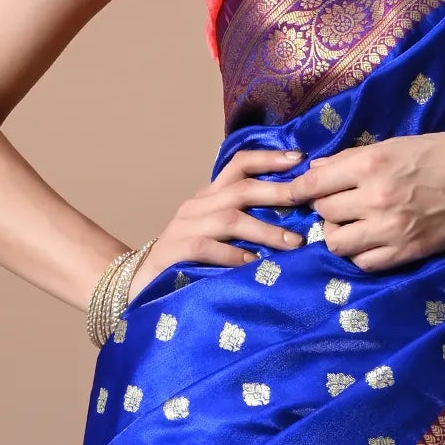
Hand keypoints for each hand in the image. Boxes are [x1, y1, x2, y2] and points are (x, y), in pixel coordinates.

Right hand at [132, 148, 305, 285]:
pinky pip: (208, 247)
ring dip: (265, 230)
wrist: (139, 285)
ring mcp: (184, 227)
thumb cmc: (187, 263)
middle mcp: (196, 206)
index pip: (238, 165)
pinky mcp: (175, 251)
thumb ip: (243, 225)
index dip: (268, 159)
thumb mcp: (216, 236)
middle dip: (276, 192)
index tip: (299, 160)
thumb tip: (293, 224)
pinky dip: (234, 255)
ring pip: (230, 219)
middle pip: (241, 189)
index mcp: (208, 198)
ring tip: (293, 243)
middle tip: (305, 199)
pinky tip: (254, 264)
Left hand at [283, 131, 444, 273]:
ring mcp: (389, 229)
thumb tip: (315, 169)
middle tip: (337, 203)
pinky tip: (368, 241)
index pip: (314, 183)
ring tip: (350, 225)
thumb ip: (351, 158)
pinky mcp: (405, 252)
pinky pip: (363, 263)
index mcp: (370, 164)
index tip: (292, 194)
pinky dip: (359, 254)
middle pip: (323, 212)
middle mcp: (374, 198)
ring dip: (337, 233)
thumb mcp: (394, 145)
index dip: (297, 190)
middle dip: (324, 207)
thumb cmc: (441, 153)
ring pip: (336, 242)